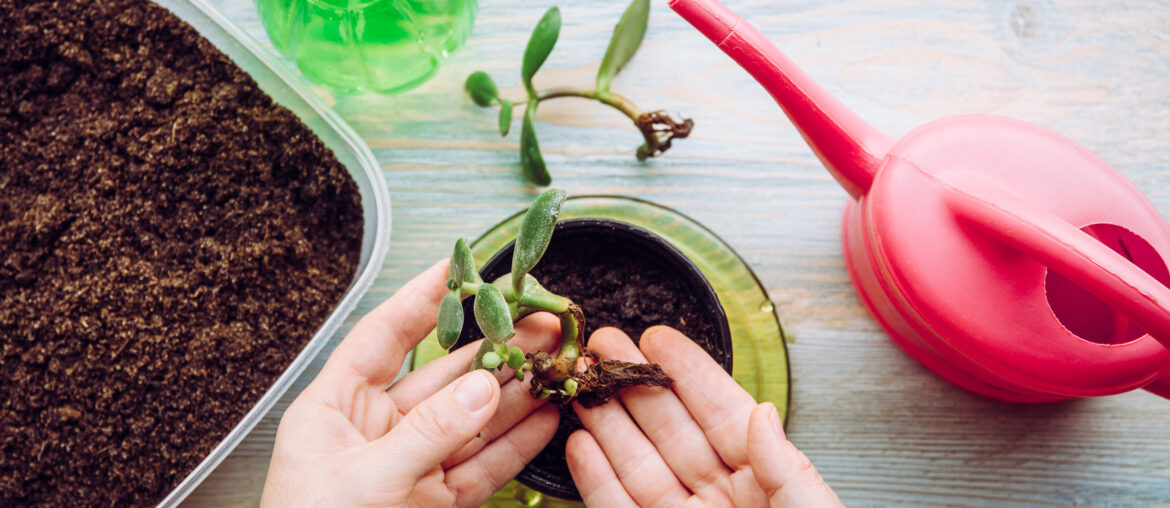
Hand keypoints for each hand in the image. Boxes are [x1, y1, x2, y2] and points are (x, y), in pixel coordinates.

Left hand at [260, 261, 560, 506]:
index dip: (423, 299)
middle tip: (538, 322)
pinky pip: (479, 466)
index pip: (384, 337)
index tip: (461, 265)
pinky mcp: (432, 503)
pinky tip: (544, 419)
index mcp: (334, 408)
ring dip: (513, 394)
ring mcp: (407, 467)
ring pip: (469, 420)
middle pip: (441, 376)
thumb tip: (485, 387)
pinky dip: (514, 445)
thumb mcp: (367, 481)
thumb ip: (430, 433)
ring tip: (554, 364)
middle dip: (492, 349)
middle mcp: (373, 431)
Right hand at [566, 326, 843, 506]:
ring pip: (637, 464)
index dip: (688, 373)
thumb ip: (786, 466)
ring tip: (581, 386)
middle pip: (669, 429)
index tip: (657, 338)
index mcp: (767, 480)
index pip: (720, 412)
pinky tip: (580, 445)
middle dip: (633, 384)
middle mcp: (722, 497)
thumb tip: (761, 412)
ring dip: (606, 422)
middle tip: (601, 345)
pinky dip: (597, 478)